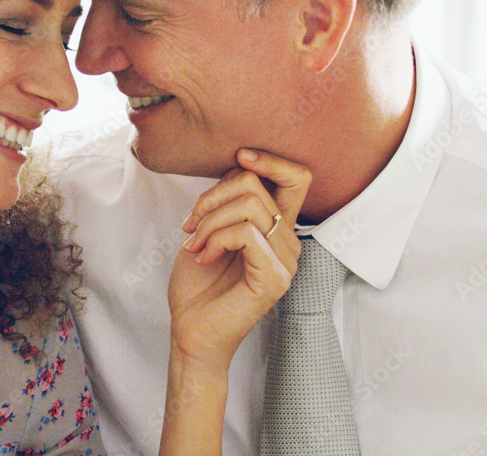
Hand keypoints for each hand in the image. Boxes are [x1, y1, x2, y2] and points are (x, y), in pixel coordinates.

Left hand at [168, 148, 311, 374]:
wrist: (189, 330)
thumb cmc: (197, 284)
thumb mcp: (209, 229)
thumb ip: (229, 199)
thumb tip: (240, 165)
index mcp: (275, 228)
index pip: (296, 178)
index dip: (269, 159)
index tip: (238, 155)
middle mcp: (288, 242)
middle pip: (259, 185)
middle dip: (213, 196)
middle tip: (191, 222)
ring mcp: (285, 261)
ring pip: (250, 206)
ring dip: (210, 220)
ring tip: (194, 242)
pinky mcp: (275, 278)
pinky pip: (246, 233)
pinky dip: (215, 238)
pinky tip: (203, 256)